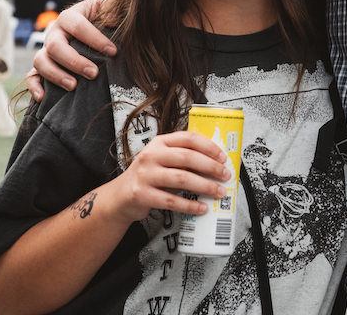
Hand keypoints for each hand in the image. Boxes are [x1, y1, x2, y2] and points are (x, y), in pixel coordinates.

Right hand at [28, 0, 117, 100]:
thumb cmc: (102, 15)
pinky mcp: (43, 66)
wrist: (94, 26)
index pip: (78, 26)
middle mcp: (54, 33)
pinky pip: (32, 76)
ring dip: (55, 75)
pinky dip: (34, 86)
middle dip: (74, 61)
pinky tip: (43, 97)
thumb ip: (111, 4)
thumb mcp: (108, 4)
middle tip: (93, 73)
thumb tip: (111, 17)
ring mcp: (46, 50)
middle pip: (55, 46)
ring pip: (40, 61)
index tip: (112, 52)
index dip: (94, 39)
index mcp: (69, 17)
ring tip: (73, 86)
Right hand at [107, 131, 233, 223]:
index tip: (223, 157)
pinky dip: (190, 205)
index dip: (209, 147)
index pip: (189, 138)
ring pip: (182, 178)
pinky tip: (202, 208)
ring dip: (205, 186)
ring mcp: (145, 174)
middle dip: (211, 167)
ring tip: (219, 192)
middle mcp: (151, 155)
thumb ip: (183, 158)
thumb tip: (216, 164)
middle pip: (188, 158)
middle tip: (225, 175)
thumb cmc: (149, 176)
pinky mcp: (142, 194)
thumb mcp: (163, 160)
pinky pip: (171, 200)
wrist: (120, 196)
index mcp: (160, 142)